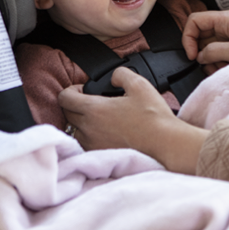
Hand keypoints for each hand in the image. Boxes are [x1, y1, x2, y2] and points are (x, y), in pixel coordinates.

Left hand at [58, 67, 207, 173]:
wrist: (164, 143)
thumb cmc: (153, 116)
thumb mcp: (139, 84)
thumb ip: (121, 74)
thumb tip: (113, 77)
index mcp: (94, 109)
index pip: (64, 98)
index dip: (71, 90)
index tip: (82, 90)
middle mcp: (88, 128)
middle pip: (66, 114)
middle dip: (75, 105)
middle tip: (93, 102)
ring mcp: (92, 144)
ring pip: (75, 130)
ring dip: (82, 122)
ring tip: (99, 118)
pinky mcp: (100, 155)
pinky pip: (84, 143)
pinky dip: (89, 136)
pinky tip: (105, 133)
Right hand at [182, 10, 228, 68]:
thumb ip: (215, 51)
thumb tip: (199, 55)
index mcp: (227, 19)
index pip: (195, 20)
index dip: (188, 37)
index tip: (192, 54)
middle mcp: (227, 24)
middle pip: (200, 35)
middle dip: (201, 53)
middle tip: (210, 65)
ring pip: (207, 46)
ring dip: (210, 60)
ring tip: (222, 68)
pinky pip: (218, 52)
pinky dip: (218, 62)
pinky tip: (227, 68)